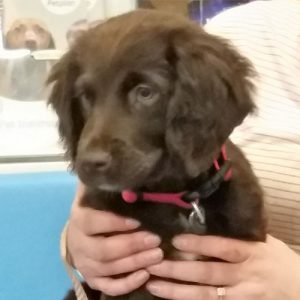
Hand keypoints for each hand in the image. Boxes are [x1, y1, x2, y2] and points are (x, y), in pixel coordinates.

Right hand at [66, 184, 162, 295]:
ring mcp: (86, 265)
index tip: (137, 221)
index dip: (114, 223)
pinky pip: (109, 287)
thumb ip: (105, 185)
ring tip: (157, 255)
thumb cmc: (94, 211)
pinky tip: (145, 276)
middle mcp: (79, 244)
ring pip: (108, 269)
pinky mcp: (93, 279)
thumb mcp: (95, 195)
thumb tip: (118, 168)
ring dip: (134, 263)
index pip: (93, 222)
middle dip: (131, 245)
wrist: (79, 235)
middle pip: (103, 250)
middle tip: (155, 240)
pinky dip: (126, 284)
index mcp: (80, 219)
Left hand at [146, 234, 299, 299]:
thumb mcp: (263, 241)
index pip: (222, 247)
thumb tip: (204, 219)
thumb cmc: (277, 259)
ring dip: (177, 291)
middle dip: (179, 270)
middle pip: (208, 273)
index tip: (175, 240)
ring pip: (205, 296)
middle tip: (154, 264)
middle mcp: (246, 274)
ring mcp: (243, 296)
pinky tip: (172, 299)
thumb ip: (237, 234)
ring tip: (153, 284)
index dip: (199, 244)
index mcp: (252, 251)